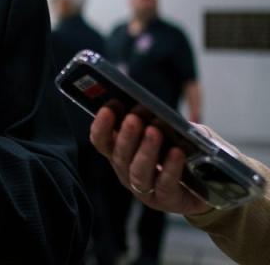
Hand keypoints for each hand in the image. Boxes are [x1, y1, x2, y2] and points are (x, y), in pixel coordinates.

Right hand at [90, 107, 210, 215]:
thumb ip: (163, 122)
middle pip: (119, 156)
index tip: (109, 108)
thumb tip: (158, 114)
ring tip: (154, 131)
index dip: (101, 125)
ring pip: (138, 171)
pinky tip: (177, 152)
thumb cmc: (183, 152)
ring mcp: (145, 190)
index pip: (101, 141)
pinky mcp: (167, 200)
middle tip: (133, 118)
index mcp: (121, 153)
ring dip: (145, 150)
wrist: (208, 185)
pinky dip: (170, 167)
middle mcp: (127, 172)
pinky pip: (165, 184)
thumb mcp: (172, 132)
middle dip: (126, 135)